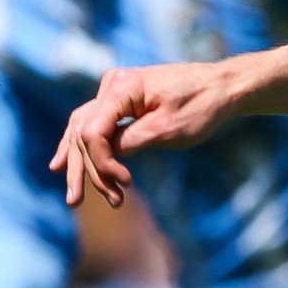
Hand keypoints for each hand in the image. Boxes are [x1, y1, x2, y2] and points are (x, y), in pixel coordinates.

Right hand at [49, 61, 242, 207]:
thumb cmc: (201, 106)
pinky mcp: (122, 101)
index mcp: (121, 87)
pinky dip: (87, 148)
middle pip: (82, 132)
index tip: (125, 183)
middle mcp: (112, 85)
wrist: (222, 87)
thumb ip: (131, 142)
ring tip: (74, 196)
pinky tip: (65, 164)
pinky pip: (96, 126)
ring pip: (85, 130)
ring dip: (82, 163)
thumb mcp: (168, 130)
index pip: (93, 132)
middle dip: (82, 169)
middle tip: (75, 202)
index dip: (102, 163)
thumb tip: (105, 157)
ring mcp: (115, 91)